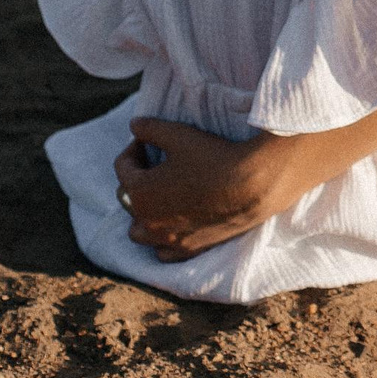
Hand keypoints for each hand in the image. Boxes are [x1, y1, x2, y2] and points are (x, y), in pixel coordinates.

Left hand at [113, 118, 317, 260]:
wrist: (253, 185)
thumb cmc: (213, 158)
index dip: (135, 149)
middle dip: (137, 179)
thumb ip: (150, 129)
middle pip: (128, 198)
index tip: (148, 140)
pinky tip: (176, 222)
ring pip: (139, 231)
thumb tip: (134, 126)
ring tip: (161, 197)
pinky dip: (162, 238)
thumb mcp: (178, 135)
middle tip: (156, 164)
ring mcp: (167, 239)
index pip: (123, 167)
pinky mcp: (189, 249)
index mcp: (139, 192)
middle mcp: (147, 221)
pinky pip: (163, 251)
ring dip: (143, 214)